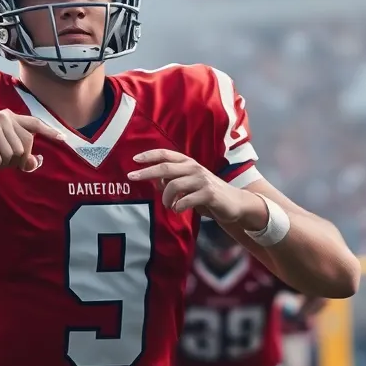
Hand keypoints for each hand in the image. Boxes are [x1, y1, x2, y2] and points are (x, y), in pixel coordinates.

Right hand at [0, 110, 64, 170]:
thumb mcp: (3, 154)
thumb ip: (21, 157)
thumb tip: (36, 162)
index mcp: (12, 118)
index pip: (35, 124)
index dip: (49, 132)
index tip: (63, 140)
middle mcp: (5, 117)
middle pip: (26, 146)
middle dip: (16, 159)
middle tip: (0, 159)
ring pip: (13, 153)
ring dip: (3, 162)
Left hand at [128, 149, 259, 223]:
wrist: (234, 203)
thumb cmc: (207, 193)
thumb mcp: (188, 185)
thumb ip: (172, 181)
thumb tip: (155, 181)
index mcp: (188, 163)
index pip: (166, 155)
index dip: (149, 156)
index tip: (134, 160)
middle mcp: (194, 168)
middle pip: (166, 168)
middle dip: (146, 172)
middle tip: (132, 177)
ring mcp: (202, 180)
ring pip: (174, 185)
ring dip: (166, 198)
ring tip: (169, 206)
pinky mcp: (209, 194)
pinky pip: (186, 200)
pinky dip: (178, 207)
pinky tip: (179, 210)